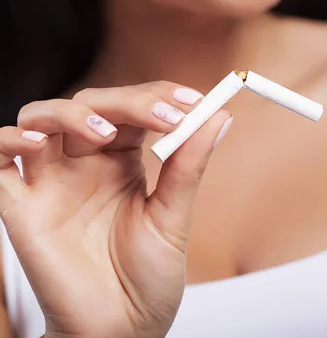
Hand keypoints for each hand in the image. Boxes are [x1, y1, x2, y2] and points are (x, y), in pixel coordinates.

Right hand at [0, 82, 229, 336]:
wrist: (121, 329)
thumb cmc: (148, 278)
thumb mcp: (173, 217)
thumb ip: (188, 165)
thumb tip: (219, 117)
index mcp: (121, 162)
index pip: (133, 109)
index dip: (159, 97)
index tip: (195, 102)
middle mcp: (84, 164)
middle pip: (92, 104)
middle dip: (129, 101)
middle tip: (166, 116)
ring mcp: (51, 182)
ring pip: (42, 118)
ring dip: (71, 113)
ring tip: (105, 134)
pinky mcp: (21, 208)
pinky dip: (9, 142)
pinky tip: (35, 144)